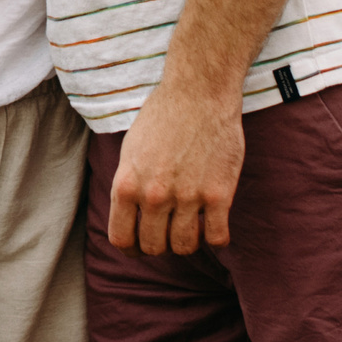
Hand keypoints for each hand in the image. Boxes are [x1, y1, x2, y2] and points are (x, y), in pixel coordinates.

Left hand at [107, 83, 242, 254]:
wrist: (199, 92)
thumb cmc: (163, 116)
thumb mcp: (130, 150)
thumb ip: (128, 185)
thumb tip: (128, 216)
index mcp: (127, 184)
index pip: (121, 239)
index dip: (131, 248)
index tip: (140, 245)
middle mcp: (155, 195)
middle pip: (154, 247)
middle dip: (160, 245)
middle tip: (169, 232)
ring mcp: (188, 197)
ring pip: (185, 247)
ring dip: (187, 242)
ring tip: (191, 226)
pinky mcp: (220, 194)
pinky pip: (217, 238)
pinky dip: (216, 239)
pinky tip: (214, 224)